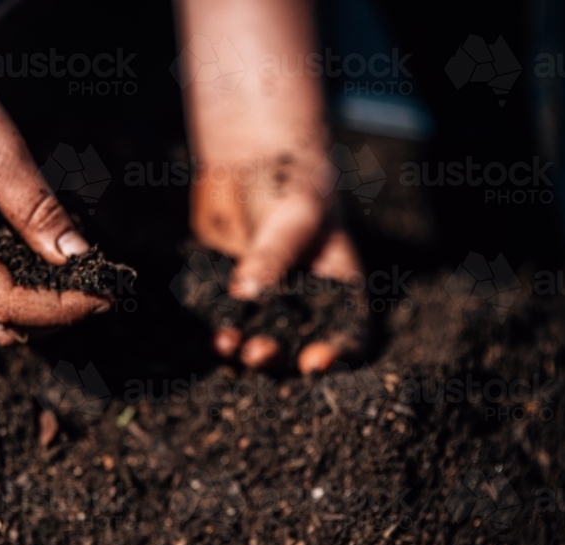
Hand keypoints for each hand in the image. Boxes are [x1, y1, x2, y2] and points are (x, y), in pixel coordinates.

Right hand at [0, 0, 108, 344]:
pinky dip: (19, 284)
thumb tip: (79, 258)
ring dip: (37, 304)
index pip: (9, 306)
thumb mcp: (0, 153)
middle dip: (52, 316)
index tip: (108, 295)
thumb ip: (39, 211)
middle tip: (101, 289)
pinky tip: (52, 258)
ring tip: (82, 275)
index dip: (63, 309)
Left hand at [177, 0, 366, 372]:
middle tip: (260, 353)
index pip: (349, 330)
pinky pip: (229, 321)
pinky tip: (214, 335)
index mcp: (338, 286)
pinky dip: (222, 331)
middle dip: (281, 354)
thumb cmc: (289, 180)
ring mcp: (267, 301)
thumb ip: (274, 253)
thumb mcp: (293, 213)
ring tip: (229, 346)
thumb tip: (246, 293)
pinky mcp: (232, 295)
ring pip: (261, 337)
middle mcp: (305, 302)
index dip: (338, 353)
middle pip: (299, 342)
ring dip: (246, 348)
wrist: (246, 159)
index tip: (315, 364)